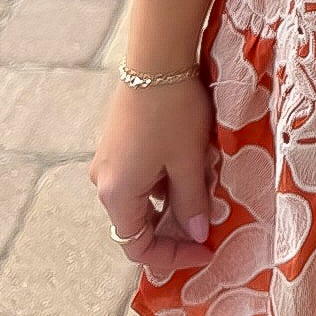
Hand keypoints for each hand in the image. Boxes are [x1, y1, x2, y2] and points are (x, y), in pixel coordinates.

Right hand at [89, 75, 216, 276]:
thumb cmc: (173, 112)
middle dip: (173, 230)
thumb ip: (192, 203)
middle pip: (137, 225)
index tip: (206, 249)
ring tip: (205, 195)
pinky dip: (163, 184)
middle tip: (210, 227)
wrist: (156, 59)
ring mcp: (108, 162)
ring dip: (170, 205)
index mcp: (117, 195)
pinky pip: (139, 178)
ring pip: (140, 200)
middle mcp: (105, 183)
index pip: (138, 248)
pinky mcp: (117, 144)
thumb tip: (197, 234)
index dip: (173, 256)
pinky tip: (189, 170)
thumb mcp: (188, 162)